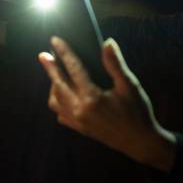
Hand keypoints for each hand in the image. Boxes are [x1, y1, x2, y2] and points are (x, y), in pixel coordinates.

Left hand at [38, 36, 175, 171]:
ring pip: (56, 101)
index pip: (73, 69)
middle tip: (43, 55)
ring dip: (53, 86)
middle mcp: (80, 110)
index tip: (55, 40)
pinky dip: (58, 103)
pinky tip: (62, 96)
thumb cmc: (137, 112)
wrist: (140, 142)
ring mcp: (78, 122)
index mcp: (91, 98)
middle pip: (58, 85)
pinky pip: (61, 115)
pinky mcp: (81, 129)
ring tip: (54, 74)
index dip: (64, 53)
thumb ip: (115, 64)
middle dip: (50, 68)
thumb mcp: (129, 86)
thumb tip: (107, 43)